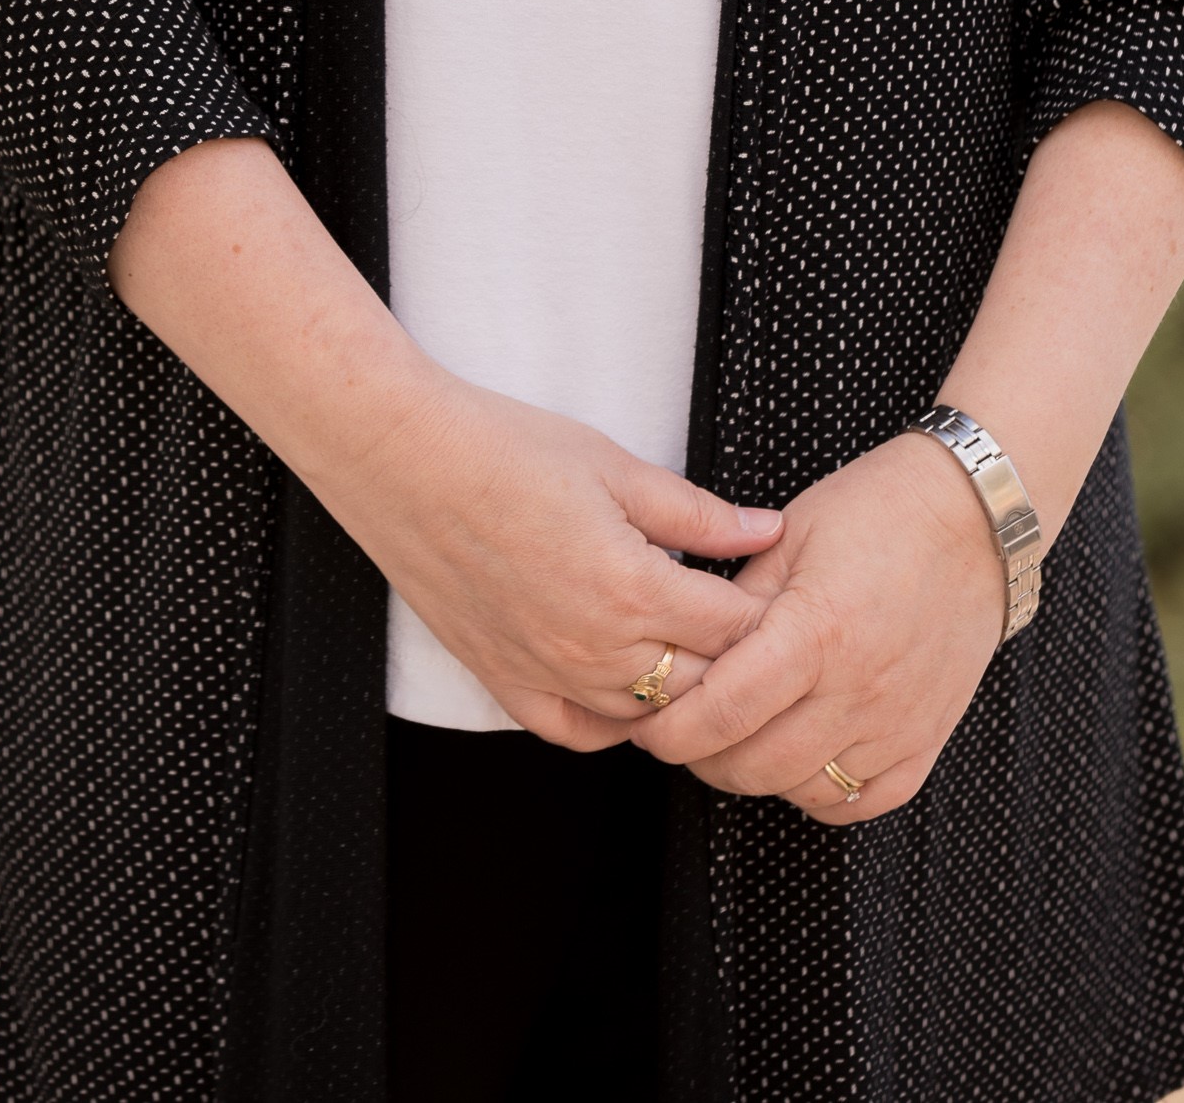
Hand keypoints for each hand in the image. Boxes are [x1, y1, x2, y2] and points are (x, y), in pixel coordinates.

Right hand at [326, 371, 781, 749]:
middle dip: (733, 657)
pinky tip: (628, 687)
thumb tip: (764, 531)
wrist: (408, 462)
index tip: (775, 591)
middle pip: (701, 684)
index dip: (764, 611)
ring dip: (678, 690)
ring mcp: (549, 676)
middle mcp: (596, 651)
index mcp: (633, 590)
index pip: (735, 630)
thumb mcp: (616, 466)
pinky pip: (580, 733)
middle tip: (743, 622)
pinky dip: (615, 720)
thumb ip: (697, 514)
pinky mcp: (506, 684)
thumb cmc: (506, 450)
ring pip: (647, 718)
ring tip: (692, 649)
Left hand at [635, 432, 1002, 816]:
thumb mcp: (787, 537)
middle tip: (682, 735)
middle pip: (756, 764)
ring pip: (803, 789)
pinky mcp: (927, 740)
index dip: (672, 731)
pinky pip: (863, 801)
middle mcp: (859, 688)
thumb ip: (737, 603)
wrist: (970, 518)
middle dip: (702, 758)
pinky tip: (799, 762)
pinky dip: (822, 794)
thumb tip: (689, 653)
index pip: (723, 712)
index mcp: (816, 631)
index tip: (649, 725)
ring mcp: (898, 722)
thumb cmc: (875, 511)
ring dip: (756, 775)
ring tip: (735, 742)